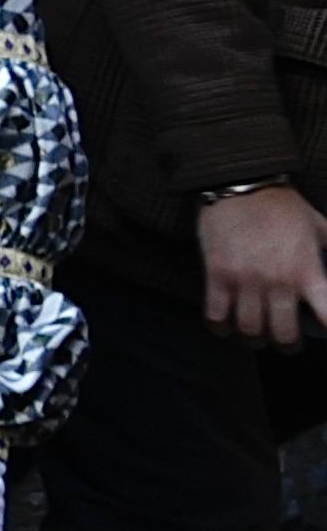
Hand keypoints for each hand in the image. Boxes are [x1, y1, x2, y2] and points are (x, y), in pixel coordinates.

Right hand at [201, 183, 326, 347]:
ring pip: (248, 329)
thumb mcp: (320, 226)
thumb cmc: (283, 206)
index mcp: (307, 270)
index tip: (324, 334)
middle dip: (286, 346)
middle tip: (285, 344)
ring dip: (253, 339)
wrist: (241, 185)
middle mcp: (277, 281)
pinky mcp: (217, 275)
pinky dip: (220, 328)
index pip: (326, 314)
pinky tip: (225, 326)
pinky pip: (215, 315)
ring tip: (256, 337)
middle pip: (282, 334)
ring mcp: (245, 280)